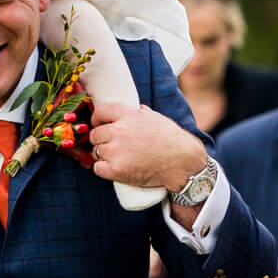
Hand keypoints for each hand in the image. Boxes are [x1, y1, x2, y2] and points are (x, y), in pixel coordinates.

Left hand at [85, 101, 205, 193]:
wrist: (182, 163)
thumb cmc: (172, 140)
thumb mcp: (156, 117)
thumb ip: (139, 112)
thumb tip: (131, 108)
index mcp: (129, 115)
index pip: (100, 110)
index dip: (97, 118)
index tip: (100, 124)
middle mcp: (120, 131)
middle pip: (95, 134)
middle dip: (101, 139)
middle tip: (111, 145)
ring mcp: (117, 151)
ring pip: (95, 151)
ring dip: (103, 155)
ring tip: (118, 157)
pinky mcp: (116, 170)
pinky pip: (98, 168)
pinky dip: (103, 169)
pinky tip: (114, 168)